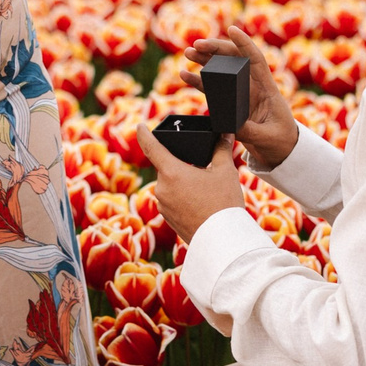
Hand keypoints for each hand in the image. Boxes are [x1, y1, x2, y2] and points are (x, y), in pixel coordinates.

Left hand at [135, 126, 247, 243]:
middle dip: (183, 166)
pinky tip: (201, 204)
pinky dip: (184, 198)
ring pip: (171, 185)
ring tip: (207, 193)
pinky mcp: (167, 218)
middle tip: (205, 173)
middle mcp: (161, 188)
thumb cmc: (223, 204)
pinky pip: (172, 200)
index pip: (152, 147)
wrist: (222, 240)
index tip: (139, 126)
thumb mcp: (226, 172)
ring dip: (184, 183)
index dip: (144, 134)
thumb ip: (221, 150)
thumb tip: (226, 134)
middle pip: (168, 168)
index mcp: (172, 172)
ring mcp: (163, 205)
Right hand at [179, 27, 299, 168]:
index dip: (245, 43)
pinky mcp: (231, 104)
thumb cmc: (281, 141)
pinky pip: (212, 88)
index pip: (256, 59)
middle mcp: (252, 86)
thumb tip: (231, 125)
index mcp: (267, 88)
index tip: (232, 29)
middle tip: (196, 45)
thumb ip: (250, 131)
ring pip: (221, 70)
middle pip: (233, 59)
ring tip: (187, 53)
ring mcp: (241, 93)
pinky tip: (185, 75)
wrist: (280, 151)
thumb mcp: (268, 137)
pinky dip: (199, 80)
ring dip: (204, 60)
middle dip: (215, 48)